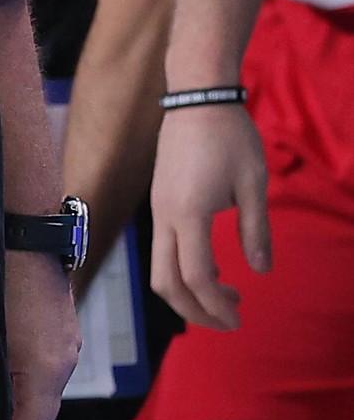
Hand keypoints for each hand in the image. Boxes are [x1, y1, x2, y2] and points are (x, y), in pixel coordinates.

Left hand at [5, 249, 79, 419]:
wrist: (22, 228)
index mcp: (45, 369)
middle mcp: (63, 361)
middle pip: (43, 413)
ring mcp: (66, 342)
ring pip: (46, 391)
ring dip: (25, 409)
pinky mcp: (61, 327)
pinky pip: (48, 370)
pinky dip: (30, 385)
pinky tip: (8, 384)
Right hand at [150, 99, 273, 329]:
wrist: (196, 99)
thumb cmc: (230, 138)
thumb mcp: (254, 185)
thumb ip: (256, 230)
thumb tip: (260, 270)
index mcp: (189, 213)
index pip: (195, 276)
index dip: (216, 305)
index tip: (240, 319)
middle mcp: (165, 215)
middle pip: (166, 281)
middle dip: (195, 310)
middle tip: (230, 321)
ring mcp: (158, 208)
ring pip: (160, 267)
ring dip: (190, 291)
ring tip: (229, 294)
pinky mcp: (160, 202)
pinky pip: (165, 248)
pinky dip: (186, 269)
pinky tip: (217, 267)